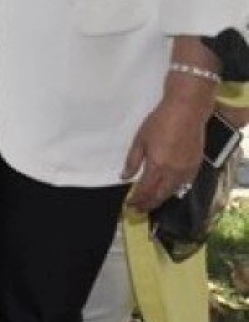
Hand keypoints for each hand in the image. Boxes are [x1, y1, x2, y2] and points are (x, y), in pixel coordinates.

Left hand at [123, 85, 213, 211]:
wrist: (187, 112)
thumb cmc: (159, 122)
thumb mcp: (140, 140)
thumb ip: (133, 161)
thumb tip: (124, 177)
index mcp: (157, 166)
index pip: (145, 190)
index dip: (137, 199)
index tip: (130, 204)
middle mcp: (173, 172)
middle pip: (160, 195)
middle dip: (148, 203)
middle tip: (139, 208)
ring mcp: (187, 170)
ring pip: (173, 191)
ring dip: (161, 198)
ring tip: (151, 202)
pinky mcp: (196, 166)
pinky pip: (185, 184)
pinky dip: (174, 190)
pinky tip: (167, 190)